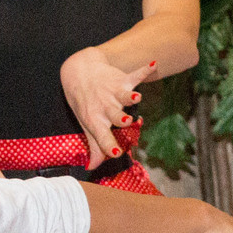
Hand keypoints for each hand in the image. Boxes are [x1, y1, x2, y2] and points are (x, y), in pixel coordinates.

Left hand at [62, 47, 149, 165]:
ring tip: (137, 97)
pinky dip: (144, 70)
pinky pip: (134, 74)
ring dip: (130, 96)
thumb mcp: (88, 125)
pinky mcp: (121, 80)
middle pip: (114, 115)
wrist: (79, 73)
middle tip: (127, 121)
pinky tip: (153, 65)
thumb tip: (93, 168)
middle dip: (121, 118)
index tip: (116, 153)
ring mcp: (113, 92)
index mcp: (96, 121)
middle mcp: (104, 107)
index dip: (108, 145)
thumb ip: (95, 146)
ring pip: (123, 95)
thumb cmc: (86, 104)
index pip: (102, 136)